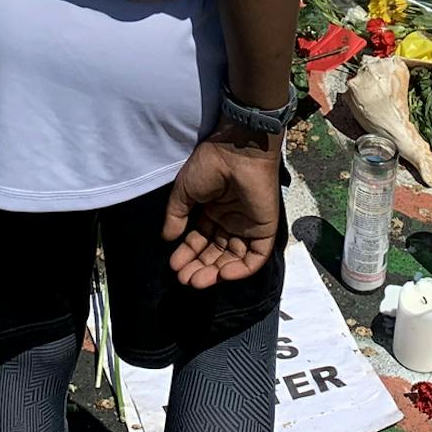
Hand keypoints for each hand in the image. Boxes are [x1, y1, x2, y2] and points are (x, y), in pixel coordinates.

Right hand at [163, 125, 282, 287]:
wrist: (238, 152)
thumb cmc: (210, 165)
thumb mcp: (184, 190)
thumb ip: (176, 216)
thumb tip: (167, 239)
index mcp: (212, 210)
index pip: (199, 240)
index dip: (187, 254)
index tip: (174, 266)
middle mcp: (229, 221)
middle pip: (215, 252)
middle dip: (199, 267)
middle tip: (184, 278)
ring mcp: (247, 226)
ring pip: (232, 258)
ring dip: (215, 272)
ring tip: (197, 280)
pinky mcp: (264, 230)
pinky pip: (255, 257)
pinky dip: (240, 270)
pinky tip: (222, 274)